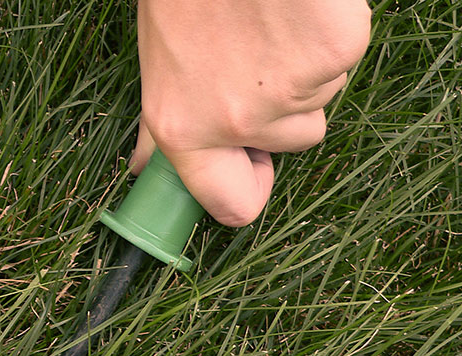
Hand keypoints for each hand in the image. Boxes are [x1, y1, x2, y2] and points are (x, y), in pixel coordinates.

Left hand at [132, 0, 371, 225]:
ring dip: (305, 67)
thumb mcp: (157, 63)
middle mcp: (236, 121)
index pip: (233, 206)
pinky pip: (344, 58)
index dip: (248, 188)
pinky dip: (328, 35)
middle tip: (256, 57)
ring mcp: (292, 90)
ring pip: (321, 96)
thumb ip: (157, 123)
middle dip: (283, 107)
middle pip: (295, 141)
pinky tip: (294, 10)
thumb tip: (143, 165)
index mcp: (183, 128)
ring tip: (268, 22)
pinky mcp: (334, 52)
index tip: (251, 167)